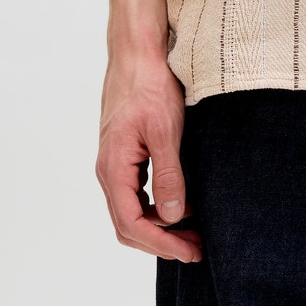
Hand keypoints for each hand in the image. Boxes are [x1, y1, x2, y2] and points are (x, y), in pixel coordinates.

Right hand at [95, 51, 202, 261]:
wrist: (137, 54)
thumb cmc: (149, 86)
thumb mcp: (165, 131)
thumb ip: (167, 175)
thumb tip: (172, 215)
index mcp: (114, 167)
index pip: (131, 223)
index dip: (160, 243)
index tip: (190, 251)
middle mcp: (108, 170)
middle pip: (128, 224)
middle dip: (161, 241)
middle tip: (196, 248)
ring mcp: (115, 163)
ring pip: (131, 210)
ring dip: (160, 226)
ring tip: (193, 230)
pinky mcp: (124, 155)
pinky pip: (135, 193)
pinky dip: (156, 207)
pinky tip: (181, 204)